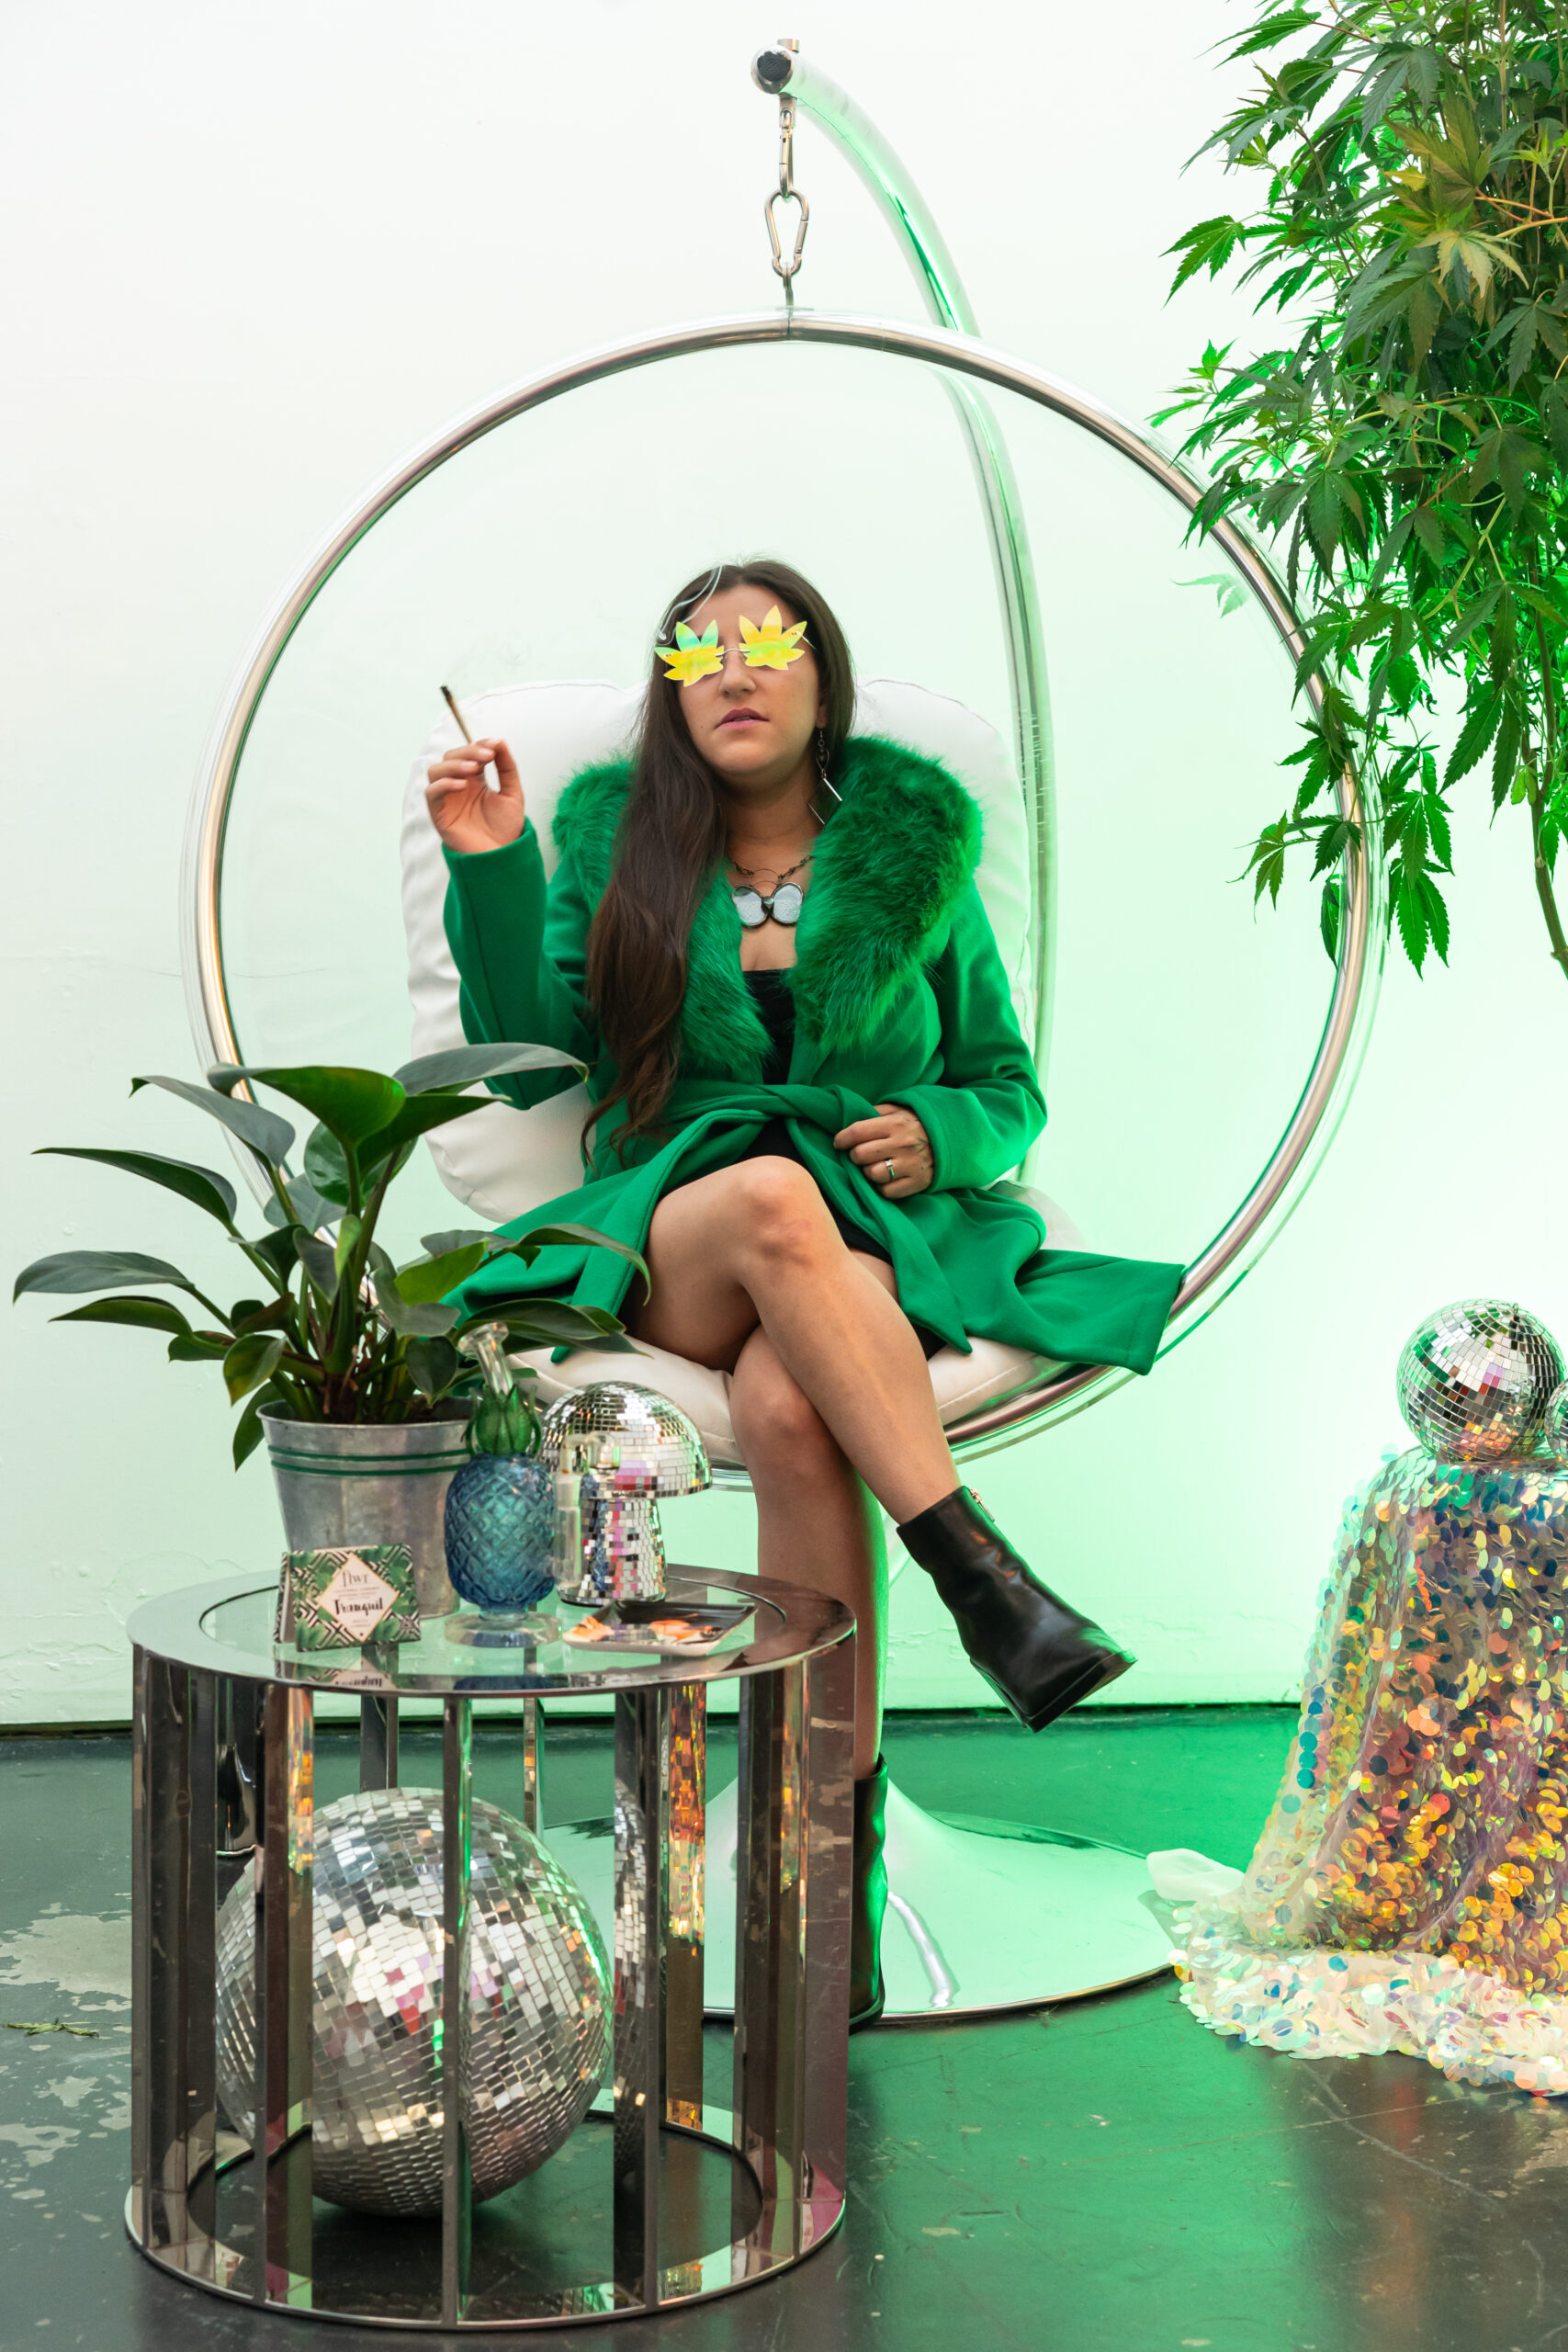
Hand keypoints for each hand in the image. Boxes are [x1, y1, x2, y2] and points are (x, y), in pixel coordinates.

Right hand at [424, 737, 524, 855]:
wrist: (502, 855)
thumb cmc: (506, 828)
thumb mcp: (513, 793)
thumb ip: (507, 767)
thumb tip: (499, 741)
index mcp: (474, 779)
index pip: (469, 753)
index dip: (479, 745)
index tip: (494, 745)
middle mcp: (457, 786)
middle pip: (450, 757)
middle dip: (467, 752)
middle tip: (486, 757)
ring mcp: (447, 799)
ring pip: (435, 771)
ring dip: (453, 765)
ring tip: (473, 769)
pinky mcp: (439, 814)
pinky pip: (431, 793)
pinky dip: (444, 785)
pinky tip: (462, 786)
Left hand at [833, 1103, 933, 1200]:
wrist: (951, 1141)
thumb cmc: (916, 1124)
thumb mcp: (898, 1110)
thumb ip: (875, 1112)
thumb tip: (848, 1118)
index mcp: (895, 1124)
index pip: (857, 1132)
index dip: (841, 1139)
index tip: (839, 1143)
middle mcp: (902, 1144)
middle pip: (860, 1155)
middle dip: (856, 1155)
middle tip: (862, 1154)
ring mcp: (910, 1165)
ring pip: (871, 1174)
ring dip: (869, 1171)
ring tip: (875, 1165)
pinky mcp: (917, 1182)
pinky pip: (886, 1191)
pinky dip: (882, 1186)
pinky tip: (888, 1177)